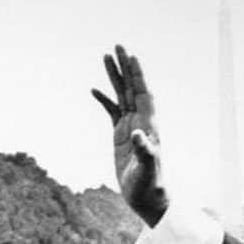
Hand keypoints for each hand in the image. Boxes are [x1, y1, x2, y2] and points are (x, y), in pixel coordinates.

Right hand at [92, 45, 168, 226]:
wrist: (146, 198)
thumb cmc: (149, 185)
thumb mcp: (146, 169)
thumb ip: (144, 151)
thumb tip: (137, 134)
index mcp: (149, 125)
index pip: (143, 94)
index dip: (138, 76)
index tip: (132, 56)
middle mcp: (141, 122)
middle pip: (132, 88)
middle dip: (125, 67)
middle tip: (117, 46)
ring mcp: (130, 127)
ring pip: (122, 96)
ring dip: (115, 77)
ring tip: (105, 57)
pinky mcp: (120, 136)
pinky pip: (112, 112)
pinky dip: (104, 100)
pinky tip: (94, 90)